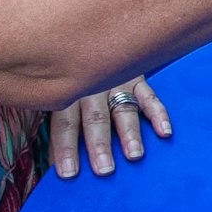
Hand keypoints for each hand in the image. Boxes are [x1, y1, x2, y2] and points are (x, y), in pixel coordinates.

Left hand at [50, 75, 170, 178]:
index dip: (65, 149)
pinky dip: (158, 113)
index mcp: (67, 94)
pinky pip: (149, 96)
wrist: (83, 38)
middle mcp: (92, 87)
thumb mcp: (49, 95)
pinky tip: (164, 131)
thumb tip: (47, 165)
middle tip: (105, 169)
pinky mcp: (136, 77)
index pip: (65, 124)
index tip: (69, 174)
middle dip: (100, 145)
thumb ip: (49, 124)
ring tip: (134, 155)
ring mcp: (117, 82)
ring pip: (123, 109)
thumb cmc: (65, 79)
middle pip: (96, 118)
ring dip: (129, 133)